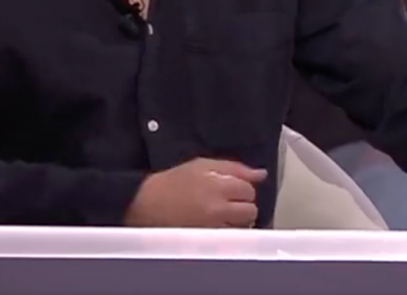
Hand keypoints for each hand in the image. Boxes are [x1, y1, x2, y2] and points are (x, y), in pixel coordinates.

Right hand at [125, 158, 267, 227]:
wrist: (145, 203)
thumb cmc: (174, 181)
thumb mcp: (203, 165)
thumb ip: (236, 168)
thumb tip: (261, 174)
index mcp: (218, 186)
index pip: (249, 190)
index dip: (243, 189)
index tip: (232, 189)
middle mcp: (218, 208)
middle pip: (250, 211)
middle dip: (243, 206)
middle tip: (229, 203)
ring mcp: (211, 228)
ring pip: (241, 227)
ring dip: (237, 221)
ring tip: (221, 215)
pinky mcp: (204, 241)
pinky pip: (228, 239)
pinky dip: (226, 233)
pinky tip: (216, 225)